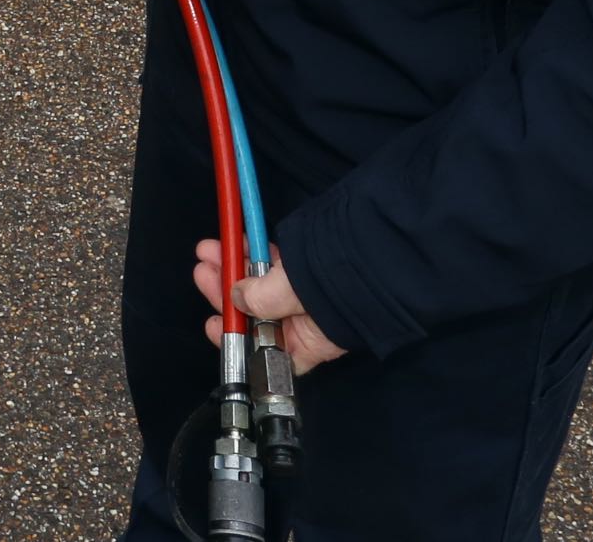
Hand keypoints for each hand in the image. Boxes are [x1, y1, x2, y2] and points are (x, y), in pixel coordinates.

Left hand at [192, 239, 347, 372]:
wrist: (389, 244)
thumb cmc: (347, 282)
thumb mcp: (301, 295)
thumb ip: (267, 298)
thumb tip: (238, 296)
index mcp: (308, 345)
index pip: (266, 353)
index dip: (238, 339)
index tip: (215, 323)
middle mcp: (305, 324)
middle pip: (256, 314)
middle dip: (227, 292)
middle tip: (203, 269)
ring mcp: (306, 294)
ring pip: (261, 286)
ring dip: (234, 267)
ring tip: (208, 249)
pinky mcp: (308, 266)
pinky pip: (275, 265)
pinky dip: (254, 254)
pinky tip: (236, 239)